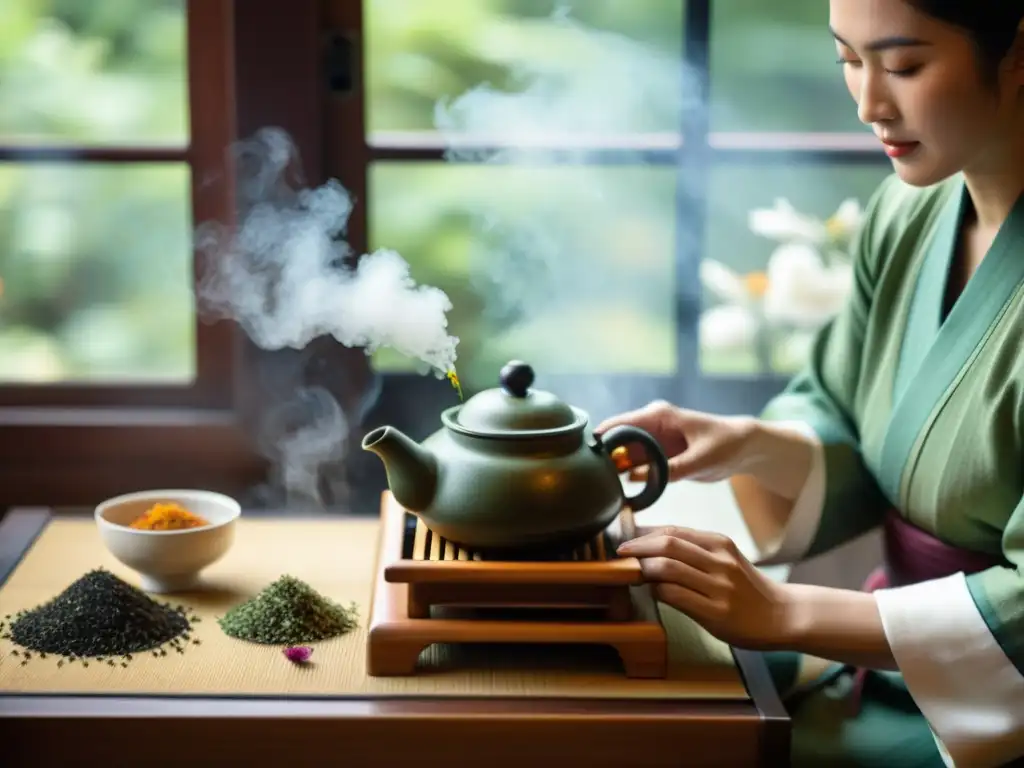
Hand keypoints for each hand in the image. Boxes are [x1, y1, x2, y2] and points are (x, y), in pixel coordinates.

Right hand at [596, 400, 755, 482]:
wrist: (744, 449)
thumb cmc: (726, 444)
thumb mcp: (701, 459)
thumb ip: (671, 469)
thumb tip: (637, 478)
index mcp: (658, 416)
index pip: (619, 424)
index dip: (600, 437)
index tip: (584, 456)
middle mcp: (650, 427)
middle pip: (616, 441)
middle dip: (603, 458)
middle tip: (591, 480)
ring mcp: (653, 443)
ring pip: (623, 456)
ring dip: (614, 471)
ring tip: (601, 489)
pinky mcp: (658, 458)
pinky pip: (636, 467)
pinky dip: (628, 478)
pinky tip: (619, 493)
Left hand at [617, 525, 793, 649]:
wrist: (782, 616)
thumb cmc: (748, 589)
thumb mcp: (727, 559)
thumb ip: (696, 551)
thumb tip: (653, 544)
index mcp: (720, 544)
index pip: (674, 531)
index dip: (645, 534)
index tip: (628, 540)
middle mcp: (720, 561)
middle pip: (668, 544)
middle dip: (638, 547)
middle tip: (621, 553)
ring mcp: (718, 587)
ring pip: (668, 569)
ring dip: (643, 570)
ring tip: (633, 574)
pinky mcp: (716, 612)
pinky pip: (675, 596)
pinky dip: (657, 591)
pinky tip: (652, 593)